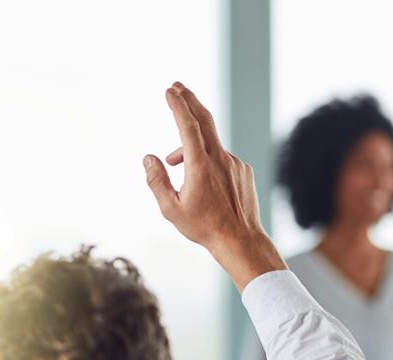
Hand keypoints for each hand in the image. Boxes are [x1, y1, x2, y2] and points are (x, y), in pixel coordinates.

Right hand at [143, 82, 284, 289]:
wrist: (240, 240)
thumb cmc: (203, 227)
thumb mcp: (171, 209)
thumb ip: (156, 181)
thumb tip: (148, 157)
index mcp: (200, 166)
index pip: (187, 126)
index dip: (177, 105)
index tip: (169, 91)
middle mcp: (220, 159)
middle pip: (205, 119)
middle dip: (189, 100)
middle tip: (177, 87)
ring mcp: (234, 163)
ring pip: (210, 145)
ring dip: (191, 147)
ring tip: (174, 162)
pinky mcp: (243, 170)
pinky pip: (222, 158)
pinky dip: (208, 161)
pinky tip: (204, 182)